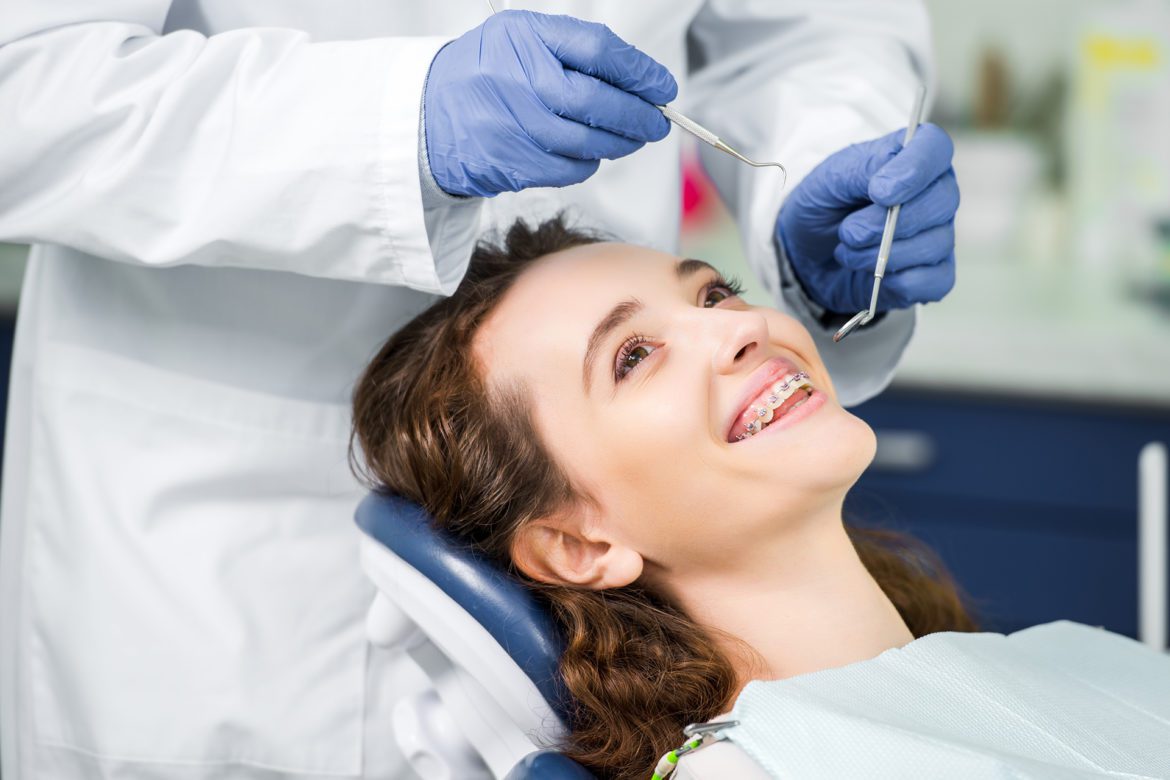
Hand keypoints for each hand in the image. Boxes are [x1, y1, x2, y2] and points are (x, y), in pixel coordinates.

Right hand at [424, 10, 676, 197]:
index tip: (663, 88)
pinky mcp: (512, 164)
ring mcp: (513, 126)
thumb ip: (576, 51)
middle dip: (639, 117)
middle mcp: (518, 80)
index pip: (599, 51)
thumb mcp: (522, 39)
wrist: (428, 115)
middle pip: (598, 102)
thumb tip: (642, 84)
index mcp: (524, 37)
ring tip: (630, 139)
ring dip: (619, 144)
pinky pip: (569, 168)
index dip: (640, 72)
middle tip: (657, 123)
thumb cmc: (488, 73)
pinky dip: (588, 162)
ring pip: (588, 143)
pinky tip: (587, 152)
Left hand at [775, 124, 958, 313]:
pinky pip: (934, 281)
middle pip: (942, 202)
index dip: (914, 170)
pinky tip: (871, 274)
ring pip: (935, 245)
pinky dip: (897, 282)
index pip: (935, 148)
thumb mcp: (831, 179)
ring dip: (882, 255)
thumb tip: (888, 187)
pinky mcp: (933, 274)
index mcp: (913, 156)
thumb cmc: (824, 206)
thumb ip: (863, 171)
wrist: (807, 253)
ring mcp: (938, 234)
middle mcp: (934, 192)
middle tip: (849, 231)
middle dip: (887, 224)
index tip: (878, 192)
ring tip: (849, 251)